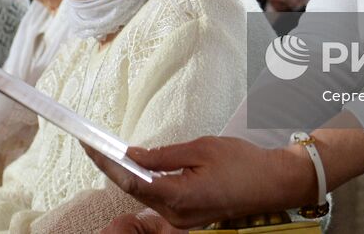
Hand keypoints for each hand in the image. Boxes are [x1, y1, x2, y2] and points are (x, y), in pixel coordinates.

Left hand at [83, 137, 315, 228]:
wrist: (272, 184)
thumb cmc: (243, 164)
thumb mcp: (201, 149)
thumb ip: (164, 155)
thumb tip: (134, 154)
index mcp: (179, 196)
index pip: (131, 181)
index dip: (107, 163)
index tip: (91, 146)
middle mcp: (176, 215)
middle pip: (135, 190)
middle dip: (114, 167)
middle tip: (96, 144)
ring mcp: (181, 220)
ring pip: (146, 195)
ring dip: (130, 174)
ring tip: (113, 153)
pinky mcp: (187, 217)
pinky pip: (160, 198)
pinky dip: (148, 182)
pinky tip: (141, 167)